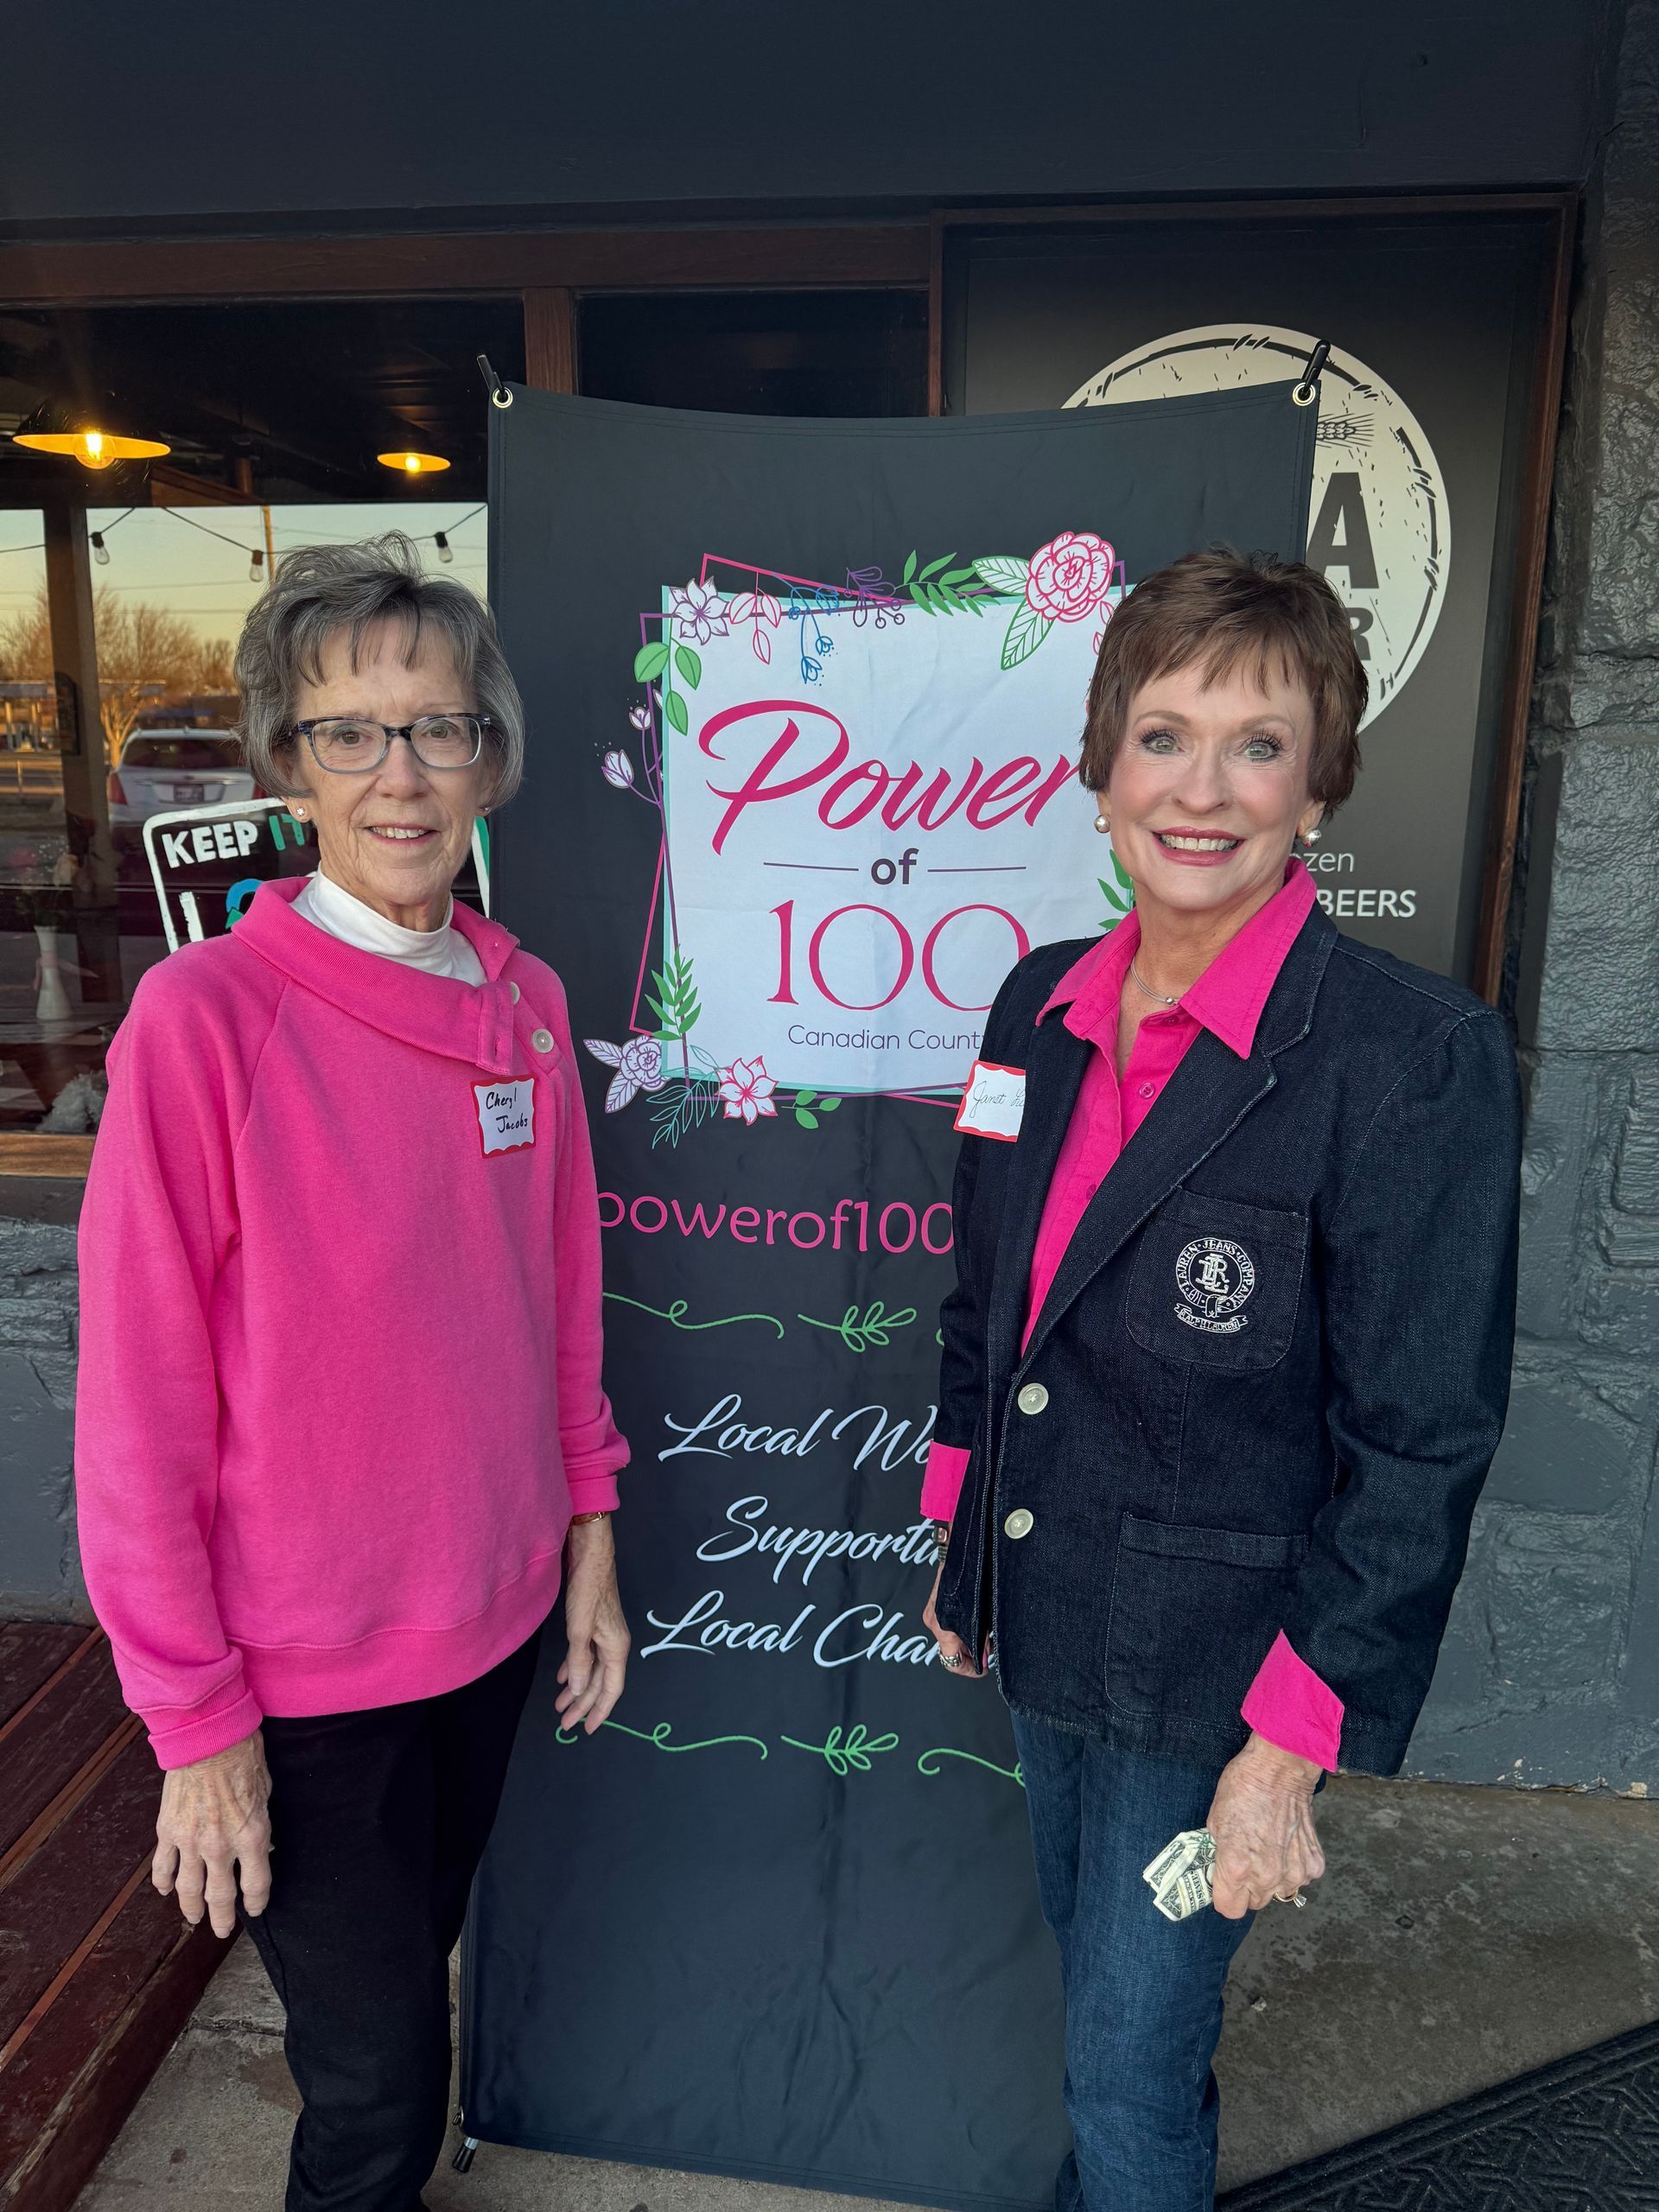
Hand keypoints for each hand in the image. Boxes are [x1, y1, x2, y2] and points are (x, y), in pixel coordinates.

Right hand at [154, 1731, 272, 1938]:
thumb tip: (264, 1845)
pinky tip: (165, 1890)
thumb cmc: (244, 1758)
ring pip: (189, 1889)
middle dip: (223, 1919)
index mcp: (252, 1836)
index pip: (256, 1884)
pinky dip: (163, 1881)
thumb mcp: (267, 1793)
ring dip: (191, 1908)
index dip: (256, 1902)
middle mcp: (221, 1846)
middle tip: (222, 1931)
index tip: (254, 1910)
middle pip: (221, 1896)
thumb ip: (262, 1824)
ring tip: (193, 1919)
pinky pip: (163, 1866)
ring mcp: (191, 1842)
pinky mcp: (168, 1831)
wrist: (208, 1737)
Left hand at [556, 1515, 629, 1733]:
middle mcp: (613, 1644)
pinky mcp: (593, 1624)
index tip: (586, 1729)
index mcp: (616, 1648)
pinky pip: (585, 1654)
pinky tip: (564, 1677)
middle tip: (565, 1724)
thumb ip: (580, 1662)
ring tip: (560, 1706)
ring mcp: (603, 1634)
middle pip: (600, 1683)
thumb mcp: (580, 1629)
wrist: (591, 1555)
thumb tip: (580, 1692)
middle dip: (583, 1704)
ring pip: (592, 1669)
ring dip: (577, 1688)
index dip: (599, 1710)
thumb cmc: (588, 1591)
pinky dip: (575, 1668)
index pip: (611, 1689)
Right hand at [923, 1556, 981, 1679]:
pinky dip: (959, 1629)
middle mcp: (934, 1623)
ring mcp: (932, 1612)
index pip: (951, 1662)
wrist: (961, 1548)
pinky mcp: (934, 1604)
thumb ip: (983, 1639)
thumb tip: (985, 1656)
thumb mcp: (984, 1614)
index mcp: (945, 1629)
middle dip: (970, 1654)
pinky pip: (945, 1625)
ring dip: (965, 1641)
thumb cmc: (975, 1578)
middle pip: (950, 1651)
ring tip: (985, 1634)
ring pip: (948, 1638)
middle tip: (988, 1650)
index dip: (968, 1670)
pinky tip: (974, 1622)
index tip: (983, 1668)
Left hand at [1204, 1732, 1325, 1919]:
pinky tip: (1285, 1843)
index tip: (1223, 1882)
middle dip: (1247, 1888)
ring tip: (1268, 1849)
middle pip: (1254, 1903)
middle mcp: (1267, 1877)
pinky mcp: (1313, 1864)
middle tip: (1246, 1860)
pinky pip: (1299, 1878)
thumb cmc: (1243, 1787)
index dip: (1223, 1895)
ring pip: (1278, 1893)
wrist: (1280, 1768)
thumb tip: (1220, 1870)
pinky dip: (1292, 1866)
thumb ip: (1219, 1855)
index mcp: (1238, 1868)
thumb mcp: (1215, 1821)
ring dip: (1271, 1878)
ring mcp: (1294, 1873)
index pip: (1228, 1909)